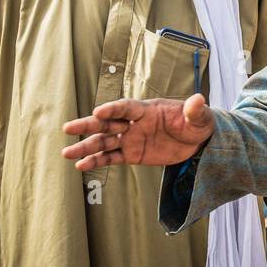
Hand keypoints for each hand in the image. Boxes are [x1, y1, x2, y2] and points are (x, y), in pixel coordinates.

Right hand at [62, 94, 213, 170]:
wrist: (198, 140)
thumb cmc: (197, 122)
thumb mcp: (200, 117)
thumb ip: (195, 110)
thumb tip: (198, 100)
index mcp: (147, 109)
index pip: (126, 107)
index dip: (113, 109)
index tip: (99, 111)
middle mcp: (134, 123)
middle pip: (107, 123)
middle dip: (88, 124)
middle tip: (68, 128)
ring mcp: (131, 139)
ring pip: (104, 142)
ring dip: (86, 147)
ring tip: (66, 153)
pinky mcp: (132, 154)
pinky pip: (111, 158)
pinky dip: (97, 161)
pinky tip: (81, 165)